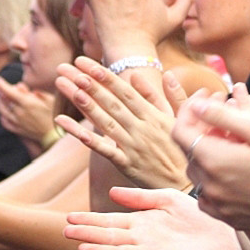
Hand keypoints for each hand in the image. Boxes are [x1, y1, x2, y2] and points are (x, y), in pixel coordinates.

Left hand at [0, 76, 56, 143]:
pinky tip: (4, 111)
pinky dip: (2, 115)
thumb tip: (20, 86)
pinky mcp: (18, 130)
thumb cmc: (55, 115)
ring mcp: (18, 122)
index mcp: (28, 103)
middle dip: (0, 91)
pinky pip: (4, 122)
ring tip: (1, 96)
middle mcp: (20, 113)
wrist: (56, 135)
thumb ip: (35, 92)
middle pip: (3, 100)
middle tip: (1, 86)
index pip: (9, 92)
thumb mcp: (50, 99)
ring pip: (2, 110)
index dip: (1, 84)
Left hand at [55, 56, 194, 189]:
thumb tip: (166, 74)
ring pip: (104, 120)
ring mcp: (132, 145)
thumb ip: (174, 96)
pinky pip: (101, 147)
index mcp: (154, 116)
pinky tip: (63, 122)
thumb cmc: (184, 151)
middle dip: (88, 83)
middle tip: (67, 68)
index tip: (86, 63)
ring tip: (66, 86)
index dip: (104, 76)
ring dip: (84, 103)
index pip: (125, 91)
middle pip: (111, 102)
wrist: (186, 186)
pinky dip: (81, 135)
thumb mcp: (183, 121)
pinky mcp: (125, 163)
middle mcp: (141, 128)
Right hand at [64, 186, 241, 249]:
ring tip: (83, 249)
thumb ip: (140, 198)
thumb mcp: (167, 199)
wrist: (225, 237)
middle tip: (67, 232)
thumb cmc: (197, 218)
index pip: (110, 221)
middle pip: (110, 238)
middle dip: (88, 235)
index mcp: (142, 223)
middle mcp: (143, 241)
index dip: (90, 220)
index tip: (70, 218)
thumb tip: (112, 193)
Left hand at [171, 90, 249, 232]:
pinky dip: (213, 176)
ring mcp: (218, 205)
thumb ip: (224, 116)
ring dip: (207, 150)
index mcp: (214, 161)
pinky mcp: (229, 218)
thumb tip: (197, 106)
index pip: (180, 131)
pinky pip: (208, 194)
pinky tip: (233, 167)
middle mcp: (209, 186)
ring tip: (234, 136)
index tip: (209, 95)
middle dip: (201, 126)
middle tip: (226, 109)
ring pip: (198, 171)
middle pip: (189, 150)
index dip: (189, 109)